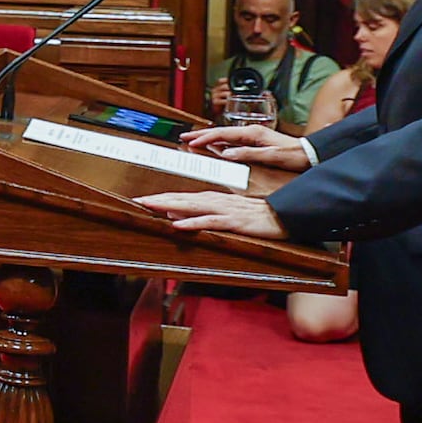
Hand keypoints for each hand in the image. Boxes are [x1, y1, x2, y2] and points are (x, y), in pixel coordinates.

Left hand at [141, 189, 289, 240]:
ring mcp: (225, 210)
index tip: (141, 199)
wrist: (284, 215)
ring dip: (171, 206)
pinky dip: (194, 222)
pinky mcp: (234, 221)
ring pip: (193, 207)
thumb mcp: (225, 215)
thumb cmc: (255, 216)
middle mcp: (216, 201)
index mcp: (213, 199)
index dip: (162, 198)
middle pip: (183, 199)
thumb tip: (175, 217)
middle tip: (137, 200)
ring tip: (151, 205)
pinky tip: (179, 225)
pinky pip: (211, 222)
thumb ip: (200, 215)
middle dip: (160, 199)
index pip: (182, 197)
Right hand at [183, 123, 313, 173]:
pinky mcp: (256, 141)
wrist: (310, 153)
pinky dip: (220, 142)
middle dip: (201, 134)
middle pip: (221, 131)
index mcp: (253, 133)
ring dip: (209, 137)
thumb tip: (227, 154)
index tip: (191, 142)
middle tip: (184, 136)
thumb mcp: (271, 156)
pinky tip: (215, 146)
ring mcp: (253, 135)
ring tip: (194, 140)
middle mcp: (252, 131)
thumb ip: (248, 154)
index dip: (205, 138)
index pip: (223, 134)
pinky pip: (233, 140)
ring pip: (225, 135)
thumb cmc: (294, 155)